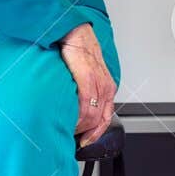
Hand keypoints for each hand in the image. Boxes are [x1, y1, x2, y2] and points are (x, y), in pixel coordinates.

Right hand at [60, 22, 115, 145]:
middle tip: (72, 140)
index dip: (95, 134)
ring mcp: (98, 83)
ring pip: (93, 116)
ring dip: (80, 128)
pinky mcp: (88, 78)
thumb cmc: (79, 52)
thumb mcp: (87, 75)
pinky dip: (79, 117)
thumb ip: (85, 92)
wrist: (76, 32)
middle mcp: (106, 87)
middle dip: (86, 134)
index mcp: (107, 88)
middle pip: (99, 121)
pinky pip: (86, 104)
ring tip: (67, 132)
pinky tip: (70, 121)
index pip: (105, 119)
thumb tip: (75, 111)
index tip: (84, 143)